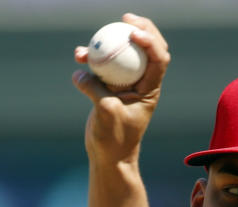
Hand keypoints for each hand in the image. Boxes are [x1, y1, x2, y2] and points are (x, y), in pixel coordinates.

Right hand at [71, 13, 170, 161]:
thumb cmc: (114, 139)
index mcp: (150, 89)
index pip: (158, 58)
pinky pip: (102, 67)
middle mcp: (141, 83)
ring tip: (96, 35)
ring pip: (122, 55)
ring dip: (110, 43)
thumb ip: (95, 90)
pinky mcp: (109, 88)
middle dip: (140, 28)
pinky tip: (79, 56)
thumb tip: (80, 73)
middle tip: (125, 18)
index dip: (150, 40)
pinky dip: (92, 60)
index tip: (133, 32)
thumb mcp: (106, 113)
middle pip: (146, 49)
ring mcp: (124, 84)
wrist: (109, 156)